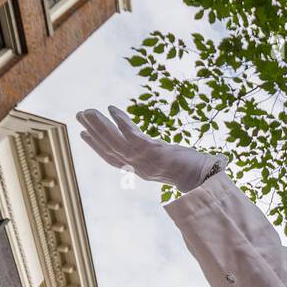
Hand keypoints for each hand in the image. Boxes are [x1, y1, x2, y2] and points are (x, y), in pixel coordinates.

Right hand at [75, 105, 226, 192]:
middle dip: (93, 132)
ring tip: (87, 111)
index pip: (113, 158)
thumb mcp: (168, 163)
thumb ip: (156, 156)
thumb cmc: (191, 170)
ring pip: (115, 142)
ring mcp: (145, 161)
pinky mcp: (154, 152)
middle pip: (109, 148)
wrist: (207, 178)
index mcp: (141, 170)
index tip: (83, 133)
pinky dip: (120, 122)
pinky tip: (112, 108)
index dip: (96, 146)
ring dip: (99, 126)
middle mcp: (139, 167)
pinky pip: (131, 135)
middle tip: (79, 115)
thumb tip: (155, 148)